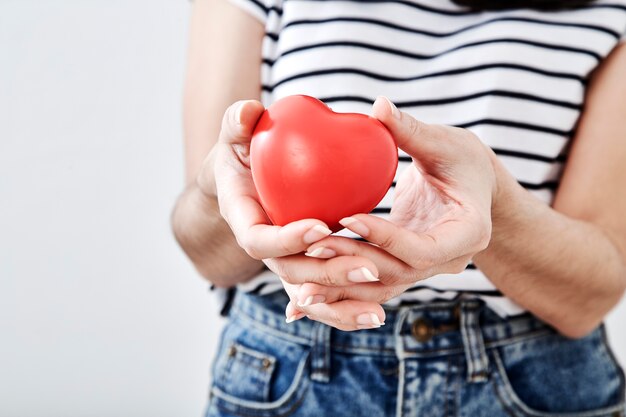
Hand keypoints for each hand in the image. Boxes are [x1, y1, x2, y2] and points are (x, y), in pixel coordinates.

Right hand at [208, 100, 386, 328]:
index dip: (286, 239)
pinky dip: (345, 306)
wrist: (244, 174)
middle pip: (291, 273)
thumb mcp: (236, 132)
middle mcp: (264, 245)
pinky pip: (323, 291)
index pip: (258, 240)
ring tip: (378, 313)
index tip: (321, 227)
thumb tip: (250, 112)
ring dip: (342, 303)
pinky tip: (376, 315)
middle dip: (328, 274)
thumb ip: (238, 121)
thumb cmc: (242, 149)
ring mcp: (284, 257)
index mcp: (243, 219)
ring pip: (309, 292)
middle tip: (369, 266)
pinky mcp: (304, 262)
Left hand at [282, 96, 496, 318]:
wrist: (476, 188)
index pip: (421, 248)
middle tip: (310, 250)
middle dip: (351, 264)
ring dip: (340, 289)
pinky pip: (371, 285)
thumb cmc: (465, 160)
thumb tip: (379, 106)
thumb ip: (412, 131)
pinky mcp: (404, 268)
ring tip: (297, 290)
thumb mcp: (446, 143)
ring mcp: (426, 270)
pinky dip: (340, 291)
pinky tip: (303, 299)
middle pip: (395, 273)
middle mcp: (448, 261)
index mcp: (468, 233)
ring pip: (380, 288)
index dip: (384, 237)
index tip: (346, 218)